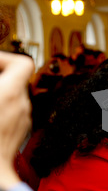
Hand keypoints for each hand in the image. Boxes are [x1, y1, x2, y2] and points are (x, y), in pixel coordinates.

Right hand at [0, 52, 33, 187]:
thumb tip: (0, 65)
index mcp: (10, 94)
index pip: (23, 63)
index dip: (4, 57)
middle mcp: (22, 106)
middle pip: (15, 79)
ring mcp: (23, 120)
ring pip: (13, 96)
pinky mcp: (19, 133)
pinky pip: (11, 111)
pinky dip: (0, 108)